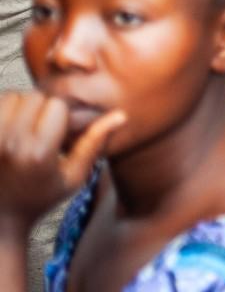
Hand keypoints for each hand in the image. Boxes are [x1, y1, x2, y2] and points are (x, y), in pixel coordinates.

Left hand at [0, 93, 125, 223]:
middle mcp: (11, 144)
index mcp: (38, 153)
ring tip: (28, 125)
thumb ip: (95, 143)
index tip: (64, 129)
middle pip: (34, 97)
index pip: (57, 105)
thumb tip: (121, 116)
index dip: (65, 113)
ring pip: (12, 97)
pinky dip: (7, 108)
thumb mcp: (74, 177)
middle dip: (45, 107)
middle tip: (47, 127)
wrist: (0, 219)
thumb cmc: (39, 198)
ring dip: (23, 105)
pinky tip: (13, 125)